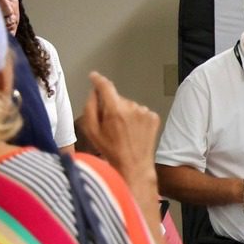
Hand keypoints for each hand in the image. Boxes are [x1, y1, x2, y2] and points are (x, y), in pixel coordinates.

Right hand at [78, 73, 161, 193]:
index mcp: (115, 110)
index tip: (94, 77)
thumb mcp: (91, 131)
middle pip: (117, 98)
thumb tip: (94, 93)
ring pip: (129, 105)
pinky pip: (140, 112)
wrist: (134, 166)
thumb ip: (90, 107)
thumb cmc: (111, 152)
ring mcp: (145, 112)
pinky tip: (133, 132)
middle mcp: (132, 108)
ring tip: (123, 132)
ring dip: (125, 114)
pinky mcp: (153, 117)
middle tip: (110, 126)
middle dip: (112, 107)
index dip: (98, 80)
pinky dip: (136, 119)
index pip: (105, 86)